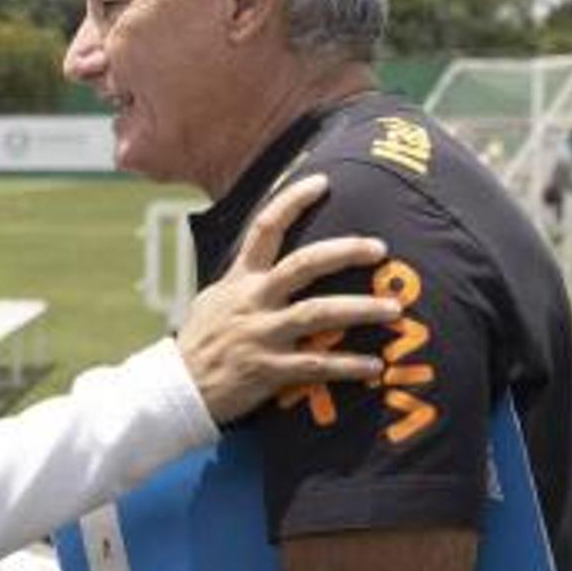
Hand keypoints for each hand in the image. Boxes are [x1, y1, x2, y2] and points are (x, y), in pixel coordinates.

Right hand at [178, 174, 395, 422]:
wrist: (177, 389)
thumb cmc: (202, 342)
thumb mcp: (215, 299)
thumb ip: (244, 279)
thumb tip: (266, 257)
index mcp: (240, 280)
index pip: (265, 228)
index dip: (293, 200)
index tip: (323, 181)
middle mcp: (253, 301)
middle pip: (303, 265)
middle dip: (344, 252)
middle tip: (379, 248)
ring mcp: (262, 335)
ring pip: (318, 313)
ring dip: (360, 309)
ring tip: (394, 309)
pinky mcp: (269, 370)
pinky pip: (316, 365)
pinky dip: (348, 365)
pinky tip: (375, 366)